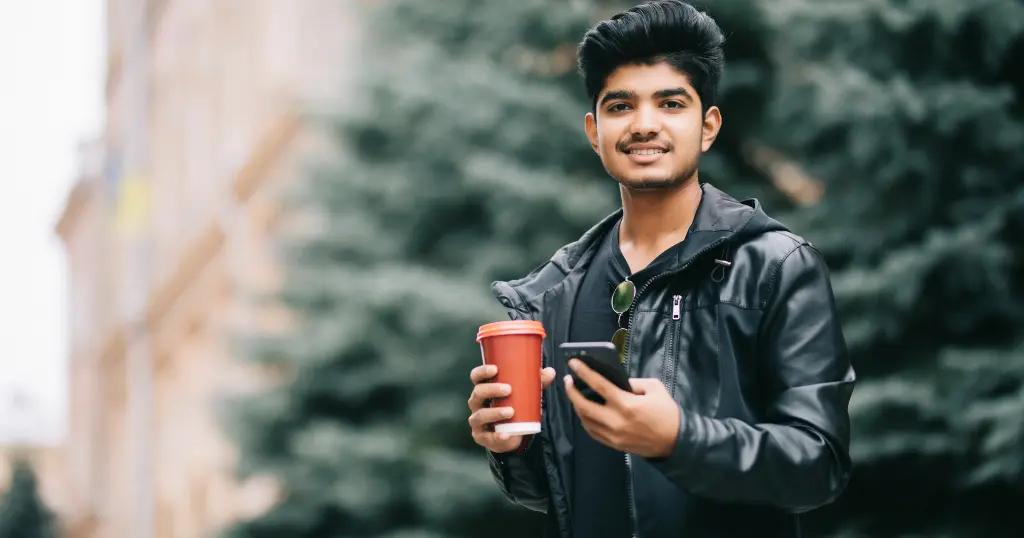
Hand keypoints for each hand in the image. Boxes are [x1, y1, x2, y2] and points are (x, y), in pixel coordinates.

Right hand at [468, 364, 556, 452]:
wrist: (512, 434)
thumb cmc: (515, 406)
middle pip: (477, 393)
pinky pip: (488, 437)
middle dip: (492, 390)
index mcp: (484, 389)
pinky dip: (497, 436)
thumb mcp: (526, 394)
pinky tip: (506, 434)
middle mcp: (477, 403)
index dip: (482, 372)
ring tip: (511, 411)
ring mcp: (477, 421)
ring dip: (494, 412)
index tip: (495, 369)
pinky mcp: (482, 437)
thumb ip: (537, 383)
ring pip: (480, 415)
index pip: (476, 377)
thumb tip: (550, 371)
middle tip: (508, 389)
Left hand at [564, 358, 679, 457]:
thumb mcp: (654, 388)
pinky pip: (592, 432)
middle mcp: (616, 421)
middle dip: (572, 391)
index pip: (598, 385)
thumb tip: (614, 380)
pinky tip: (584, 410)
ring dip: (576, 406)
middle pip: (584, 405)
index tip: (573, 362)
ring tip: (574, 394)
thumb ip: (632, 382)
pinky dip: (584, 420)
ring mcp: (613, 435)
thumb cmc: (666, 412)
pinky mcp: (613, 444)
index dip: (583, 372)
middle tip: (568, 380)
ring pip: (585, 420)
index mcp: (626, 404)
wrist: (675, 442)